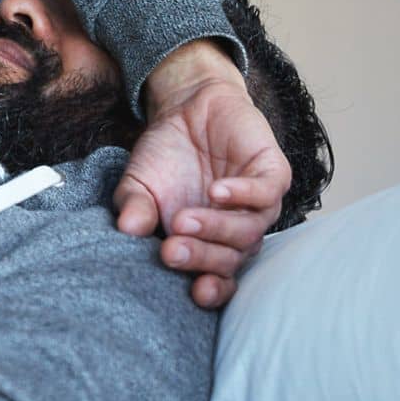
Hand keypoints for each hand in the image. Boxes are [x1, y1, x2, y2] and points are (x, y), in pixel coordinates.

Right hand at [114, 41, 289, 309]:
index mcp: (208, 245)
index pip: (219, 280)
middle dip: (202, 259)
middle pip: (231, 260)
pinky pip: (266, 193)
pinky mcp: (272, 174)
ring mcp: (257, 205)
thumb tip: (127, 229)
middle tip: (171, 252)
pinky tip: (216, 191)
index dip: (212, 291)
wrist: (188, 107)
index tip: (194, 293)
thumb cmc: (164, 155)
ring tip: (183, 220)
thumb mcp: (138, 183)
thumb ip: (134, 207)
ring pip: (250, 230)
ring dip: (216, 229)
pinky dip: (243, 195)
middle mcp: (236, 232)